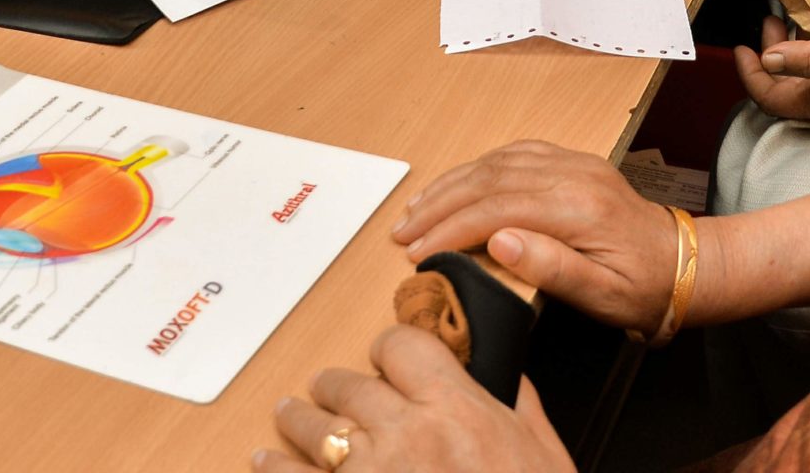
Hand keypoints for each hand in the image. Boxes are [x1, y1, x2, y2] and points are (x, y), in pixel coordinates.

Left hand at [261, 327, 575, 472]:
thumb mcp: (543, 455)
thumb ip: (518, 407)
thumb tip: (505, 376)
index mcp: (457, 411)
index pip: (402, 347)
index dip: (389, 349)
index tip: (384, 357)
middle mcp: (406, 435)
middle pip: (349, 386)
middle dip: (336, 385)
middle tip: (326, 387)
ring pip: (315, 429)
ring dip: (298, 420)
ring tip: (287, 414)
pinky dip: (275, 468)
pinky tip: (266, 462)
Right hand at [390, 142, 681, 334]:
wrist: (681, 263)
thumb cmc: (642, 287)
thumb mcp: (602, 296)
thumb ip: (551, 267)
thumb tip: (498, 241)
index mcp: (578, 208)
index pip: (497, 209)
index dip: (451, 229)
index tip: (418, 252)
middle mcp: (572, 174)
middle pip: (489, 180)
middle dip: (439, 206)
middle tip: (401, 232)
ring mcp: (571, 162)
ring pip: (495, 162)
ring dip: (450, 184)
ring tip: (415, 211)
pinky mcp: (570, 162)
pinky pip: (513, 154)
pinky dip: (476, 169)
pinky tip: (455, 185)